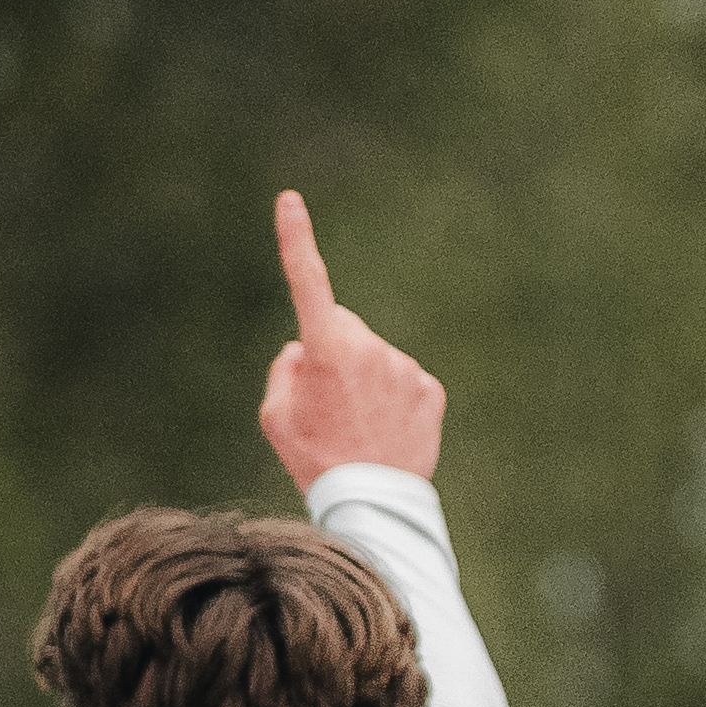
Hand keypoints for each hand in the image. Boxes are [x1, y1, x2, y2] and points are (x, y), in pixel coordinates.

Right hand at [258, 191, 445, 487]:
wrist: (372, 507)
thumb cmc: (314, 461)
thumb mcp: (275, 418)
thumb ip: (284, 370)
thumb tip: (303, 349)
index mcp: (326, 349)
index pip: (307, 281)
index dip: (296, 239)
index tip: (289, 200)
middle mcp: (369, 346)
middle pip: (343, 330)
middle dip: (334, 354)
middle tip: (329, 408)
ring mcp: (404, 366)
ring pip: (376, 358)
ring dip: (365, 381)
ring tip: (359, 428)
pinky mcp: (430, 389)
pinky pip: (404, 382)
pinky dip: (394, 401)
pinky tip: (386, 433)